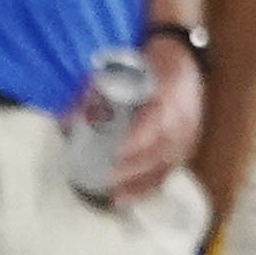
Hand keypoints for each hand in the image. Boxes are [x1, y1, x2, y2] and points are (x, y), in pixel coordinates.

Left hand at [105, 38, 205, 204]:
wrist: (185, 57)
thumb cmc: (151, 62)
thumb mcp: (124, 65)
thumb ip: (96, 91)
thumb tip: (66, 120)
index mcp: (170, 93)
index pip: (158, 121)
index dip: (139, 139)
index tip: (118, 153)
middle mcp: (184, 116)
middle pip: (164, 148)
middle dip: (137, 167)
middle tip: (110, 178)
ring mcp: (190, 132)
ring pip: (169, 164)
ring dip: (145, 183)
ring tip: (119, 197)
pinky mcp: (188, 143)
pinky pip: (173, 168)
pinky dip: (154, 185)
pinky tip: (133, 196)